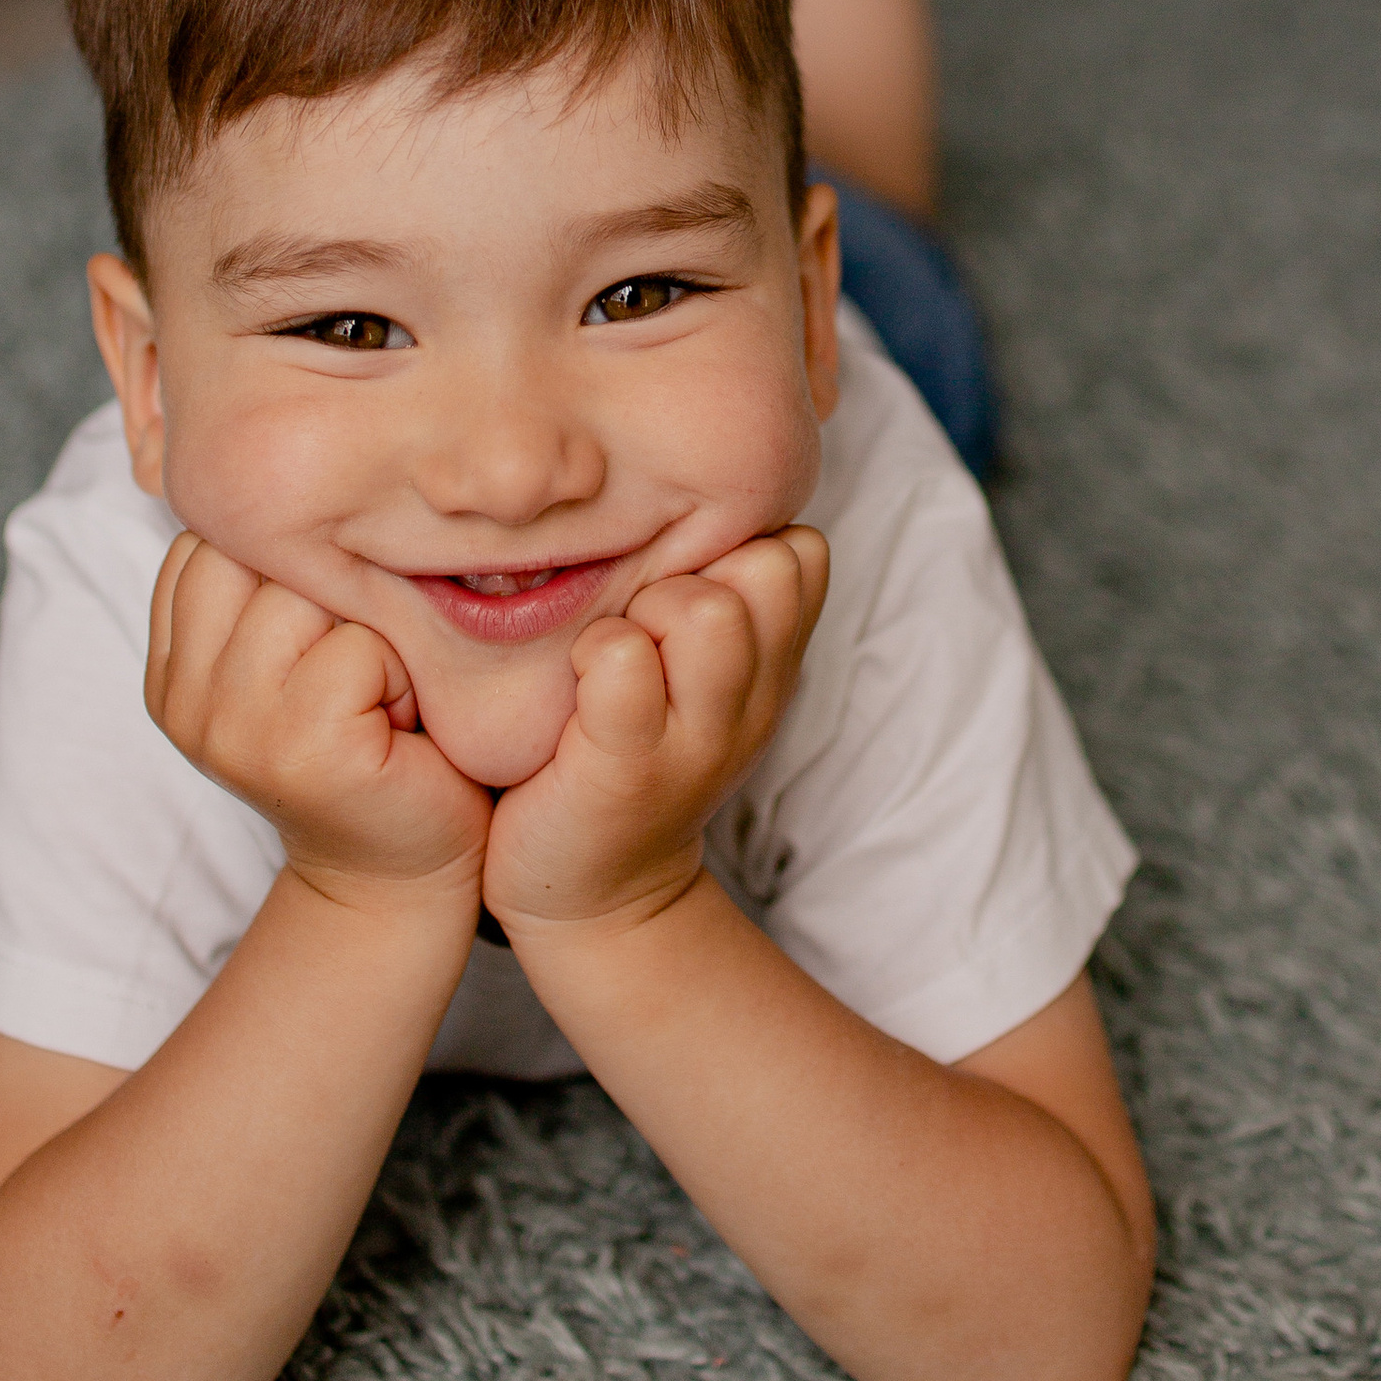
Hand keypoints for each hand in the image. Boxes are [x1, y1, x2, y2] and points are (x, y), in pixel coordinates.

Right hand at [147, 533, 491, 911]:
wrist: (403, 868)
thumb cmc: (372, 738)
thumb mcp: (298, 647)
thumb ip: (266, 576)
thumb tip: (281, 455)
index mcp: (170, 662)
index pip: (217, 535)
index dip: (293, 564)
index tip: (325, 635)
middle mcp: (182, 695)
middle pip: (260, 553)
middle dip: (332, 589)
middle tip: (363, 669)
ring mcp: (229, 725)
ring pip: (310, 591)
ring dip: (372, 628)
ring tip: (380, 692)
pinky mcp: (296, 748)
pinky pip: (357, 645)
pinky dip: (399, 671)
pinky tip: (398, 721)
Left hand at [484, 527, 828, 935]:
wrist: (598, 893)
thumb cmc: (631, 752)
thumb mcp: (702, 679)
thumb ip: (716, 598)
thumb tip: (689, 488)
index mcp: (773, 667)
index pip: (803, 548)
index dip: (740, 544)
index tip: (688, 586)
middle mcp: (754, 699)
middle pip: (769, 565)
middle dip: (697, 569)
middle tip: (646, 618)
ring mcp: (698, 738)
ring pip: (707, 610)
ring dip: (646, 610)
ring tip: (614, 653)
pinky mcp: (628, 766)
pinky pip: (623, 659)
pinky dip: (593, 655)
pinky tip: (576, 686)